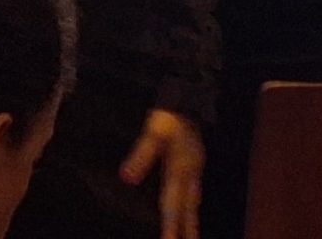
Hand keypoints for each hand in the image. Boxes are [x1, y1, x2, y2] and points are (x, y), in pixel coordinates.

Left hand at [120, 109, 203, 238]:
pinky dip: (192, 206)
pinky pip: (194, 191)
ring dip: (192, 221)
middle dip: (188, 230)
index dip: (171, 227)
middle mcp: (191, 172)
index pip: (173, 205)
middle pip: (189, 208)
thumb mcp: (153, 132)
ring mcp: (195, 167)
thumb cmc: (168, 115)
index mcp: (180, 169)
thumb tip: (126, 178)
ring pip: (194, 201)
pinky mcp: (195, 161)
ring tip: (191, 237)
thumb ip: (141, 155)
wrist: (188, 95)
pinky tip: (190, 208)